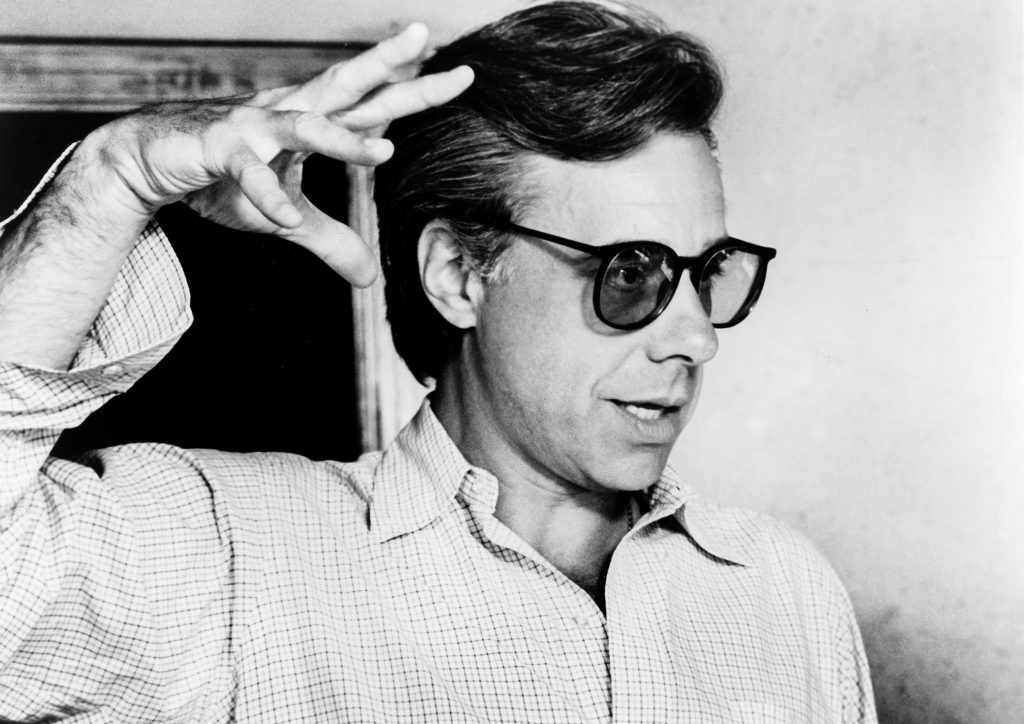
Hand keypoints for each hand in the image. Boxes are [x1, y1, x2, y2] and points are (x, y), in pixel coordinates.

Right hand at [86, 24, 471, 285]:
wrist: (152, 162)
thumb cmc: (225, 178)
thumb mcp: (289, 218)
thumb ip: (332, 241)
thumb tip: (370, 280)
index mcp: (312, 122)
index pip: (373, 103)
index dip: (414, 89)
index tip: (460, 73)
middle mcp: (289, 114)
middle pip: (346, 86)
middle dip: (386, 64)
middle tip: (425, 37)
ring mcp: (254, 127)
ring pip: (303, 123)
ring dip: (341, 138)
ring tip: (382, 152)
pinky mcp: (218, 149)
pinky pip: (246, 173)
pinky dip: (265, 195)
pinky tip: (283, 217)